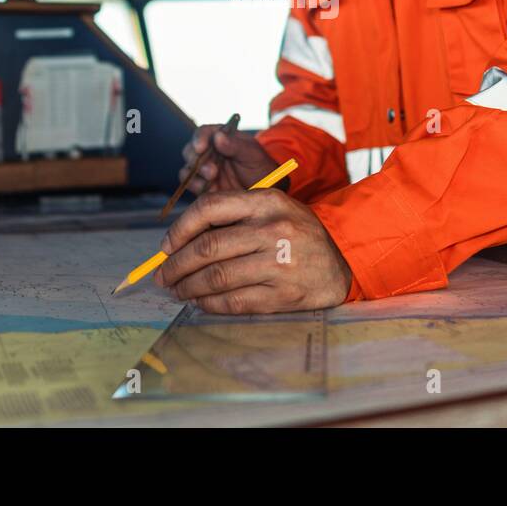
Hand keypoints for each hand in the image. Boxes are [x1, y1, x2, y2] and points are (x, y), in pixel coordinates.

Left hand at [154, 188, 352, 313]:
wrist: (344, 261)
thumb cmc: (299, 233)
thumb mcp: (274, 209)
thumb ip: (235, 217)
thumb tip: (181, 239)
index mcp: (265, 202)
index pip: (209, 209)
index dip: (179, 229)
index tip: (165, 246)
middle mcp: (272, 229)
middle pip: (207, 247)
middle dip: (175, 264)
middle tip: (163, 275)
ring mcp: (279, 263)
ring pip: (216, 277)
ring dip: (188, 286)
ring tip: (178, 290)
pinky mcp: (283, 294)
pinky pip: (234, 301)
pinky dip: (209, 303)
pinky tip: (200, 301)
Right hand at [179, 124, 278, 195]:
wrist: (266, 190)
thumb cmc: (260, 167)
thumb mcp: (253, 154)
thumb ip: (236, 145)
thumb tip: (218, 136)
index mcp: (221, 138)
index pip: (204, 133)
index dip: (199, 138)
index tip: (200, 147)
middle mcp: (209, 152)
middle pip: (190, 151)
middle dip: (196, 160)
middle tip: (212, 170)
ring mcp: (204, 170)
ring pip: (188, 169)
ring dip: (196, 175)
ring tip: (212, 179)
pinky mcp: (203, 186)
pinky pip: (191, 185)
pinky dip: (196, 187)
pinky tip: (210, 189)